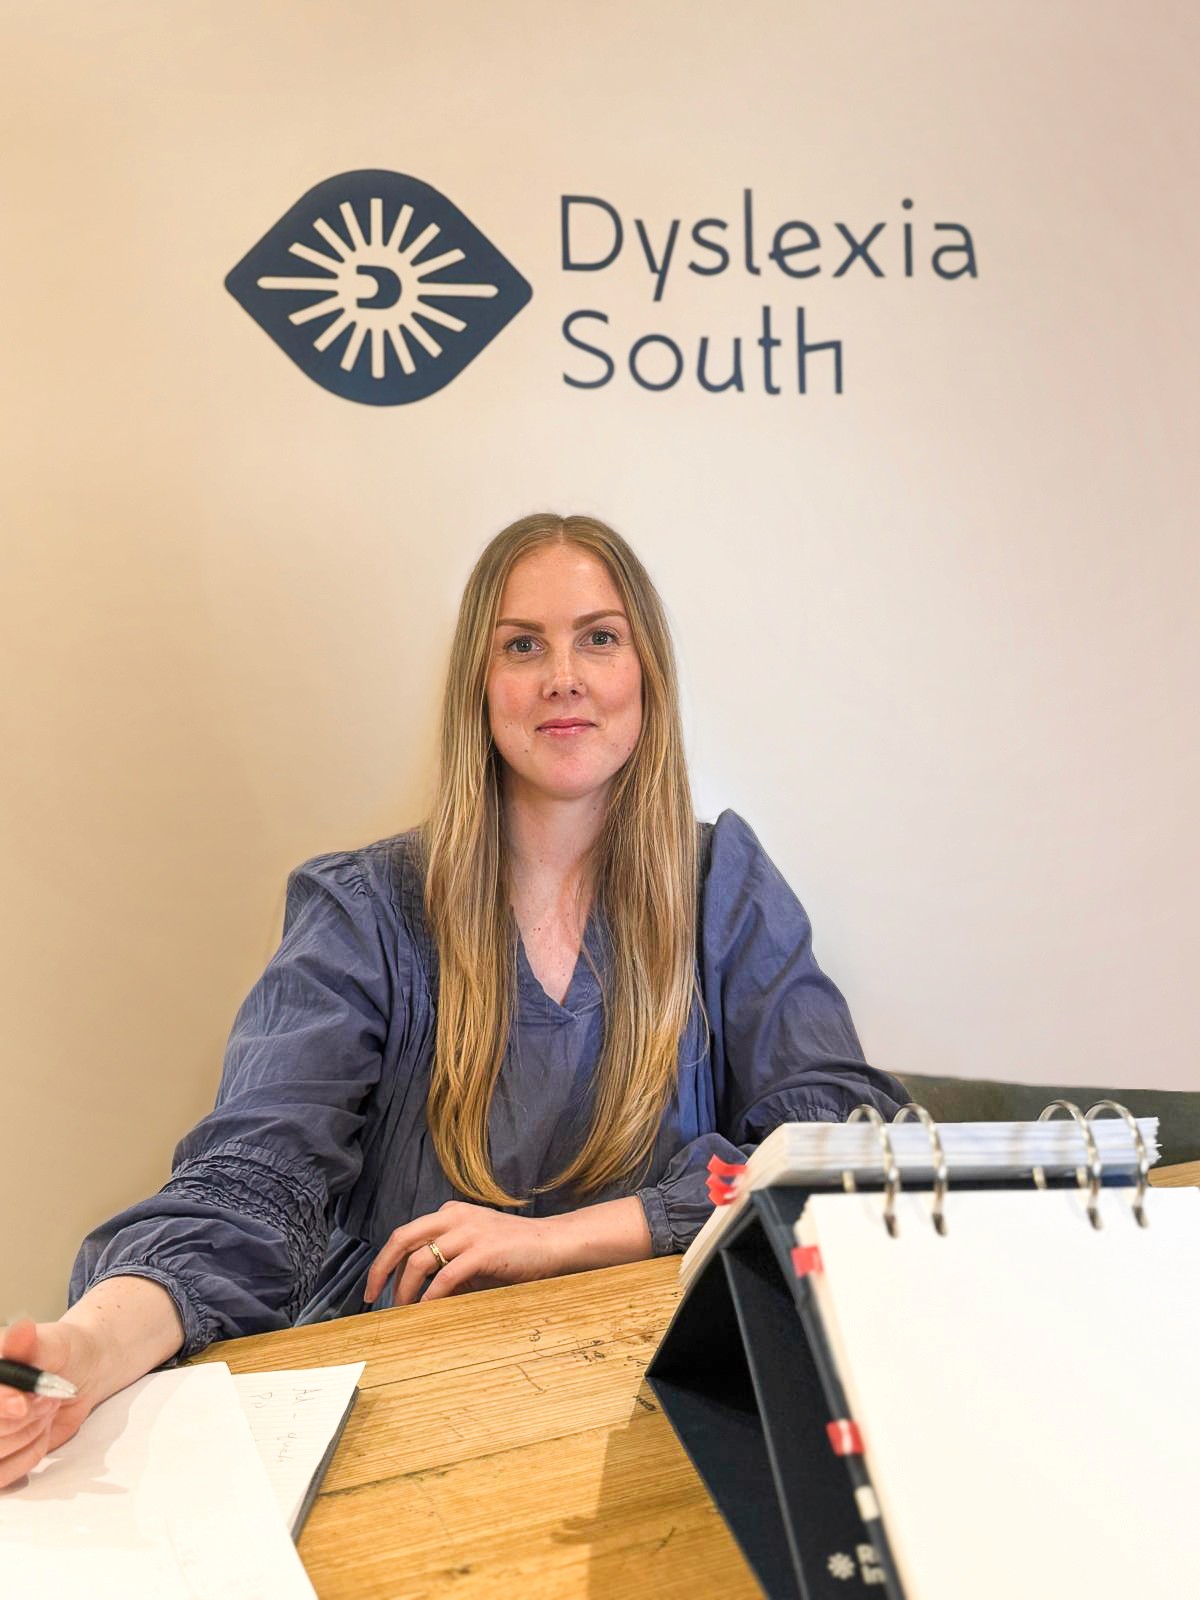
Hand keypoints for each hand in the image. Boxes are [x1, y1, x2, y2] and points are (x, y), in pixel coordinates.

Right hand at [0, 1317, 104, 1488]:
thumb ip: (31, 1345)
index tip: (21, 1404)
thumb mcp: (52, 1342)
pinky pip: (3, 1476)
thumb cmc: (63, 1353)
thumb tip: (22, 1330)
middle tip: (47, 1398)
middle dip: (23, 1419)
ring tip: (44, 1408)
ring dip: (29, 1435)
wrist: (80, 1373)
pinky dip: (29, 1454)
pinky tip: (40, 1430)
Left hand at [364, 1201, 563, 1306]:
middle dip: (380, 1269)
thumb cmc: (513, 1253)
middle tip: (371, 1297)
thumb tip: (417, 1295)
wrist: (552, 1244)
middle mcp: (455, 1216)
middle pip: (402, 1239)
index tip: (375, 1287)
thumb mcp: (472, 1255)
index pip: (405, 1235)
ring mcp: (469, 1231)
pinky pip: (447, 1275)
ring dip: (406, 1288)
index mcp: (450, 1213)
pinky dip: (432, 1296)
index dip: (386, 1263)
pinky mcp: (483, 1250)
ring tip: (403, 1310)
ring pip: (421, 1258)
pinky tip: (427, 1310)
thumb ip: (446, 1266)